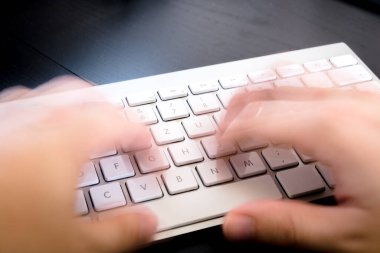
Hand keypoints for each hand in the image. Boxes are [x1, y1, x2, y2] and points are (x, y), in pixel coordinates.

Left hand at [0, 76, 156, 252]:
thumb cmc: (4, 233)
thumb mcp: (69, 245)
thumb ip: (119, 232)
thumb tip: (147, 224)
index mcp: (64, 140)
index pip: (123, 125)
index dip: (146, 139)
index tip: (153, 157)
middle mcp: (34, 118)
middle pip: (90, 96)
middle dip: (116, 113)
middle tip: (128, 136)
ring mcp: (5, 117)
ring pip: (55, 93)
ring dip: (81, 106)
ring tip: (92, 127)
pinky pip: (23, 102)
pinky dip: (44, 110)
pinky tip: (40, 132)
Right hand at [220, 87, 379, 252]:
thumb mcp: (349, 234)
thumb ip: (286, 225)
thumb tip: (237, 222)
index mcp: (331, 132)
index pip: (256, 121)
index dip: (228, 135)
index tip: (218, 153)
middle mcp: (344, 105)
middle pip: (267, 93)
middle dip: (235, 112)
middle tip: (221, 133)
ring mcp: (359, 97)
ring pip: (291, 80)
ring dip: (259, 95)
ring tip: (243, 112)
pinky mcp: (370, 101)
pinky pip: (315, 83)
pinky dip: (288, 91)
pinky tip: (288, 104)